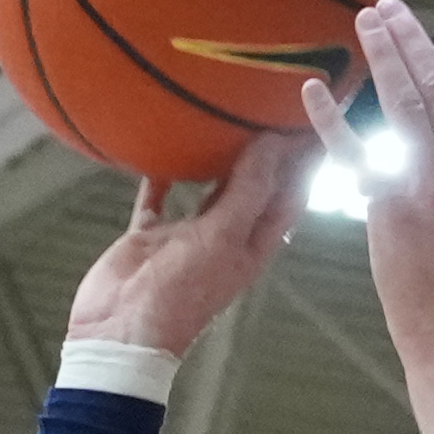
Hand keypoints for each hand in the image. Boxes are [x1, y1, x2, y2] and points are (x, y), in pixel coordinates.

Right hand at [63, 123, 313, 361]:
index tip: (313, 118)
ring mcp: (187, 236)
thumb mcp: (223, 236)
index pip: (290, 194)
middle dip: (268, 149)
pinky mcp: (150, 235)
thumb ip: (248, 189)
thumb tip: (273, 141)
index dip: (305, 160)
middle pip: (254, 186)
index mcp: (252, 245)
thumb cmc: (180, 292)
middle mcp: (224, 238)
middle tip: (273, 100)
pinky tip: (162, 142)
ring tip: (227, 110)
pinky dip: (161, 171)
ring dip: (218, 155)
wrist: (120, 333)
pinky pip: (158, 195)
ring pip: (209, 186)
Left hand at [341, 0, 433, 388]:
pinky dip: (332, 115)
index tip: (423, 43)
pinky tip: (313, 89)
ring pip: (406, 102)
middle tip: (387, 8)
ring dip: (382, 54)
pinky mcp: (392, 211)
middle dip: (412, 38)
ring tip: (363, 24)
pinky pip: (358, 150)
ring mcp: (433, 188)